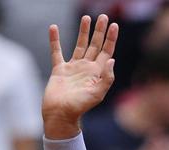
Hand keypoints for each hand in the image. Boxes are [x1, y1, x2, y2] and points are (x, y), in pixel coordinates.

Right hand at [43, 15, 117, 137]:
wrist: (60, 114)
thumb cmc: (80, 107)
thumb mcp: (97, 94)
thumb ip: (106, 78)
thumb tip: (112, 60)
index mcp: (97, 73)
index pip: (107, 52)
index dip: (111, 39)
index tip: (115, 25)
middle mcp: (87, 68)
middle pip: (95, 45)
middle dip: (100, 31)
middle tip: (103, 16)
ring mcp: (73, 68)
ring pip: (80, 45)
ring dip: (83, 32)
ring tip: (86, 17)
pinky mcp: (59, 70)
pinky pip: (57, 52)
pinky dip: (55, 40)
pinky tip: (54, 28)